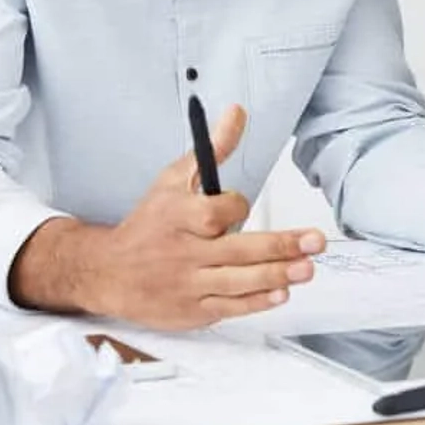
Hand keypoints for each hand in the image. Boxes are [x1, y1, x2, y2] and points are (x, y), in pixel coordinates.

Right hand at [91, 104, 326, 329]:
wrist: (108, 272)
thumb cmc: (149, 223)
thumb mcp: (174, 179)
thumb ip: (213, 149)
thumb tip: (237, 114)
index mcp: (179, 216)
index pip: (219, 212)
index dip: (237, 207)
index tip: (240, 205)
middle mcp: (184, 252)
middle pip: (238, 249)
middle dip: (281, 245)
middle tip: (315, 241)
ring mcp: (189, 284)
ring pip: (239, 281)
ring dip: (277, 275)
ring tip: (307, 268)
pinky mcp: (193, 310)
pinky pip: (230, 306)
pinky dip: (256, 301)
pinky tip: (281, 293)